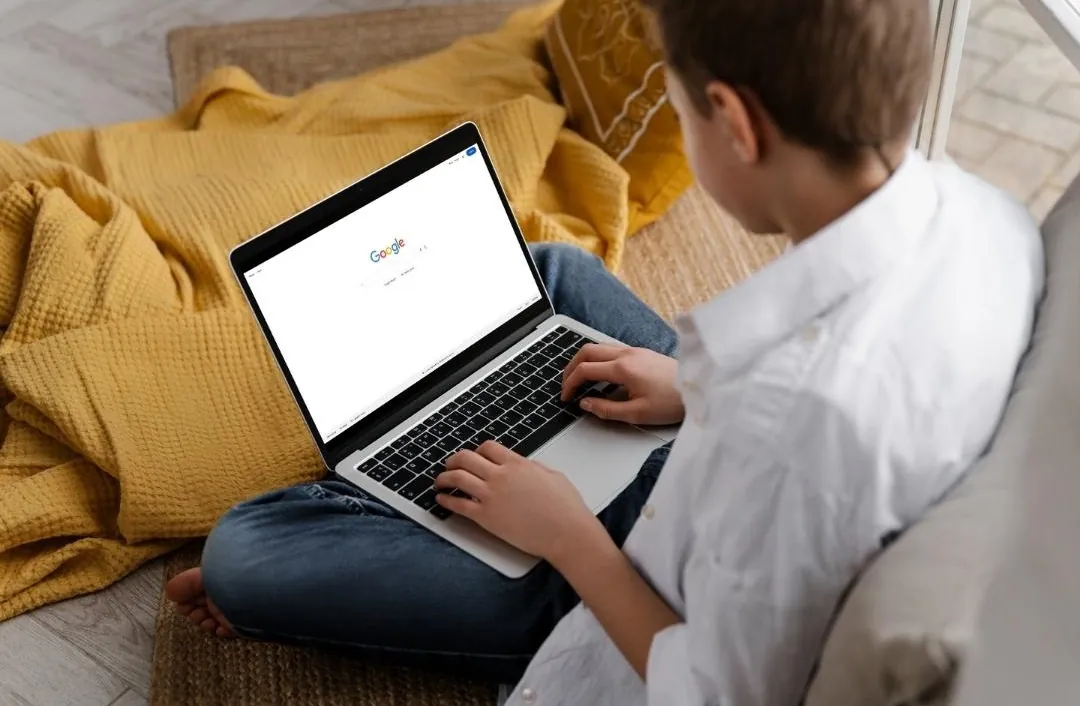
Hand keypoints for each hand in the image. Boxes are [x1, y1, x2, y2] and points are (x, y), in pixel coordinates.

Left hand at [435, 442, 600, 560]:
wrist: (566, 533)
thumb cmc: (566, 508)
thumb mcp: (553, 476)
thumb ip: (535, 468)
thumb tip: (525, 466)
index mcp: (517, 464)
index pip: (487, 447)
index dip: (477, 450)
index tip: (473, 456)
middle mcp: (500, 476)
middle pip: (466, 458)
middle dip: (454, 460)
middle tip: (450, 465)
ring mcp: (491, 496)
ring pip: (457, 478)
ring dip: (444, 478)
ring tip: (440, 482)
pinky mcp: (485, 517)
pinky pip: (458, 505)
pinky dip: (445, 500)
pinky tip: (441, 500)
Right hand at [561, 344, 683, 424]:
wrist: (700, 388)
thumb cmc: (673, 401)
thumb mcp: (637, 413)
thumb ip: (606, 409)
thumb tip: (586, 404)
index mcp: (623, 368)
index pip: (584, 370)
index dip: (570, 384)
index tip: (566, 397)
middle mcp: (626, 354)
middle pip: (587, 352)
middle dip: (571, 367)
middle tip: (566, 384)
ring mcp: (635, 350)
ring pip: (599, 347)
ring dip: (584, 360)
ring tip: (579, 378)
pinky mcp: (642, 353)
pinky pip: (611, 349)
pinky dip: (598, 359)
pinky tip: (602, 374)